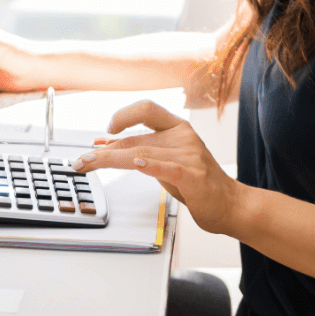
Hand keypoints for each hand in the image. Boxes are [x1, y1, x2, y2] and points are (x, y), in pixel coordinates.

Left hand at [72, 100, 247, 235]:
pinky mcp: (193, 175)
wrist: (232, 206)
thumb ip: (143, 151)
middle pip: (136, 138)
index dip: (124, 115)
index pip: (147, 109)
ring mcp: (189, 155)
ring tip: (90, 164)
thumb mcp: (168, 162)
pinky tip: (135, 164)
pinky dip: (148, 165)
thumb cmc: (199, 183)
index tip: (107, 129)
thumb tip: (106, 146)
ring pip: (141, 152)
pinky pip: (166, 167)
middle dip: (104, 151)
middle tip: (82, 160)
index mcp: (178, 128)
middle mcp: (183, 137)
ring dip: (110, 160)